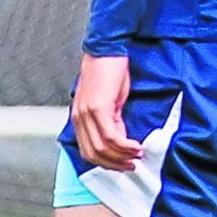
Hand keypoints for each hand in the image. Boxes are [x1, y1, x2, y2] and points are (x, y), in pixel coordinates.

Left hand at [69, 52, 142, 171]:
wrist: (107, 50)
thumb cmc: (109, 73)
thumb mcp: (109, 102)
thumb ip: (111, 121)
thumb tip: (120, 139)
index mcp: (80, 118)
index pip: (87, 151)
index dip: (106, 163)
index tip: (122, 165)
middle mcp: (79, 118)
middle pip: (93, 153)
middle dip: (114, 164)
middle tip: (132, 165)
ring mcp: (87, 113)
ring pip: (102, 147)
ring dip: (122, 156)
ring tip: (137, 156)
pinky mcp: (98, 107)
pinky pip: (111, 135)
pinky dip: (125, 145)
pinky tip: (136, 146)